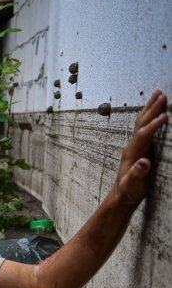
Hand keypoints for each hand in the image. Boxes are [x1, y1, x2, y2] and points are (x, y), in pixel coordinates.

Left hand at [116, 90, 167, 205]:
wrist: (122, 194)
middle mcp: (132, 145)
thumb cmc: (128, 190)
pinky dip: (151, 115)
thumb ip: (137, 173)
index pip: (143, 134)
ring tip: (158, 93)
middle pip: (142, 122)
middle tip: (162, 93)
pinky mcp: (140, 146)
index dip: (154, 125)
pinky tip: (155, 109)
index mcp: (131, 152)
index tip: (165, 116)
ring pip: (142, 121)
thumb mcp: (132, 184)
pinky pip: (145, 126)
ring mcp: (135, 144)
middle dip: (152, 108)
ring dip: (150, 107)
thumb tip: (144, 162)